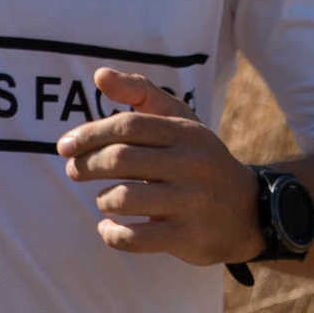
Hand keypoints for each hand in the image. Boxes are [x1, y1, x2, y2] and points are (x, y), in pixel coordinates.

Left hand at [58, 67, 265, 265]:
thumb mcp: (180, 122)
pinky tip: (108, 227)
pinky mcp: (190, 237)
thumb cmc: (198, 161)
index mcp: (186, 132)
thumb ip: (141, 94)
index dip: (89, 135)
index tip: (64, 146)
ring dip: (103, 200)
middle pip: (120, 159)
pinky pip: (135, 237)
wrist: (248, 212)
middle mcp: (192, 164)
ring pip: (124, 198)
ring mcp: (192, 202)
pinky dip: (112, 234)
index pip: (127, 126)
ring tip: (104, 200)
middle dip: (86, 166)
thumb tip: (99, 75)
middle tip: (74, 171)